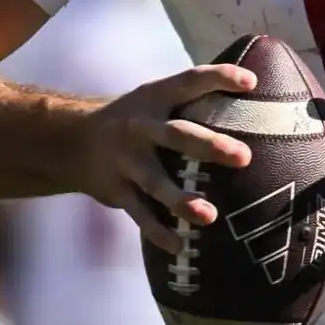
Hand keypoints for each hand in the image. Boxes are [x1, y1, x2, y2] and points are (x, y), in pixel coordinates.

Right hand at [78, 64, 255, 252]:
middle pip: (176, 135)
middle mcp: (140, 127)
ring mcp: (126, 160)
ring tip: (209, 216)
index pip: (190, 81)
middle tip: (244, 158)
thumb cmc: (136, 119)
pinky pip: (140, 214)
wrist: (70, 141)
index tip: (250, 83)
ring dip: (181, 199)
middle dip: (209, 146)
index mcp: (155, 97)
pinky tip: (180, 245)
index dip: (219, 78)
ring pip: (156, 181)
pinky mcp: (117, 190)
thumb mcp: (155, 97)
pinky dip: (159, 231)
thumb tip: (254, 94)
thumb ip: (193, 99)